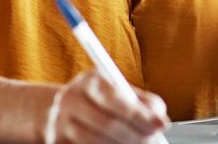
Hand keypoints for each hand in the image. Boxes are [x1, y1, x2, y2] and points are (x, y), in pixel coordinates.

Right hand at [44, 71, 169, 143]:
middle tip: (151, 140)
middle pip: (106, 124)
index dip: (139, 114)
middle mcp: (69, 99)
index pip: (114, 98)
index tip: (161, 126)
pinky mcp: (56, 142)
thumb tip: (161, 121)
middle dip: (134, 135)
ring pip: (95, 141)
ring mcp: (58, 122)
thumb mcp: (127, 93)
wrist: (68, 111)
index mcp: (89, 80)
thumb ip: (147, 103)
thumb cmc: (107, 101)